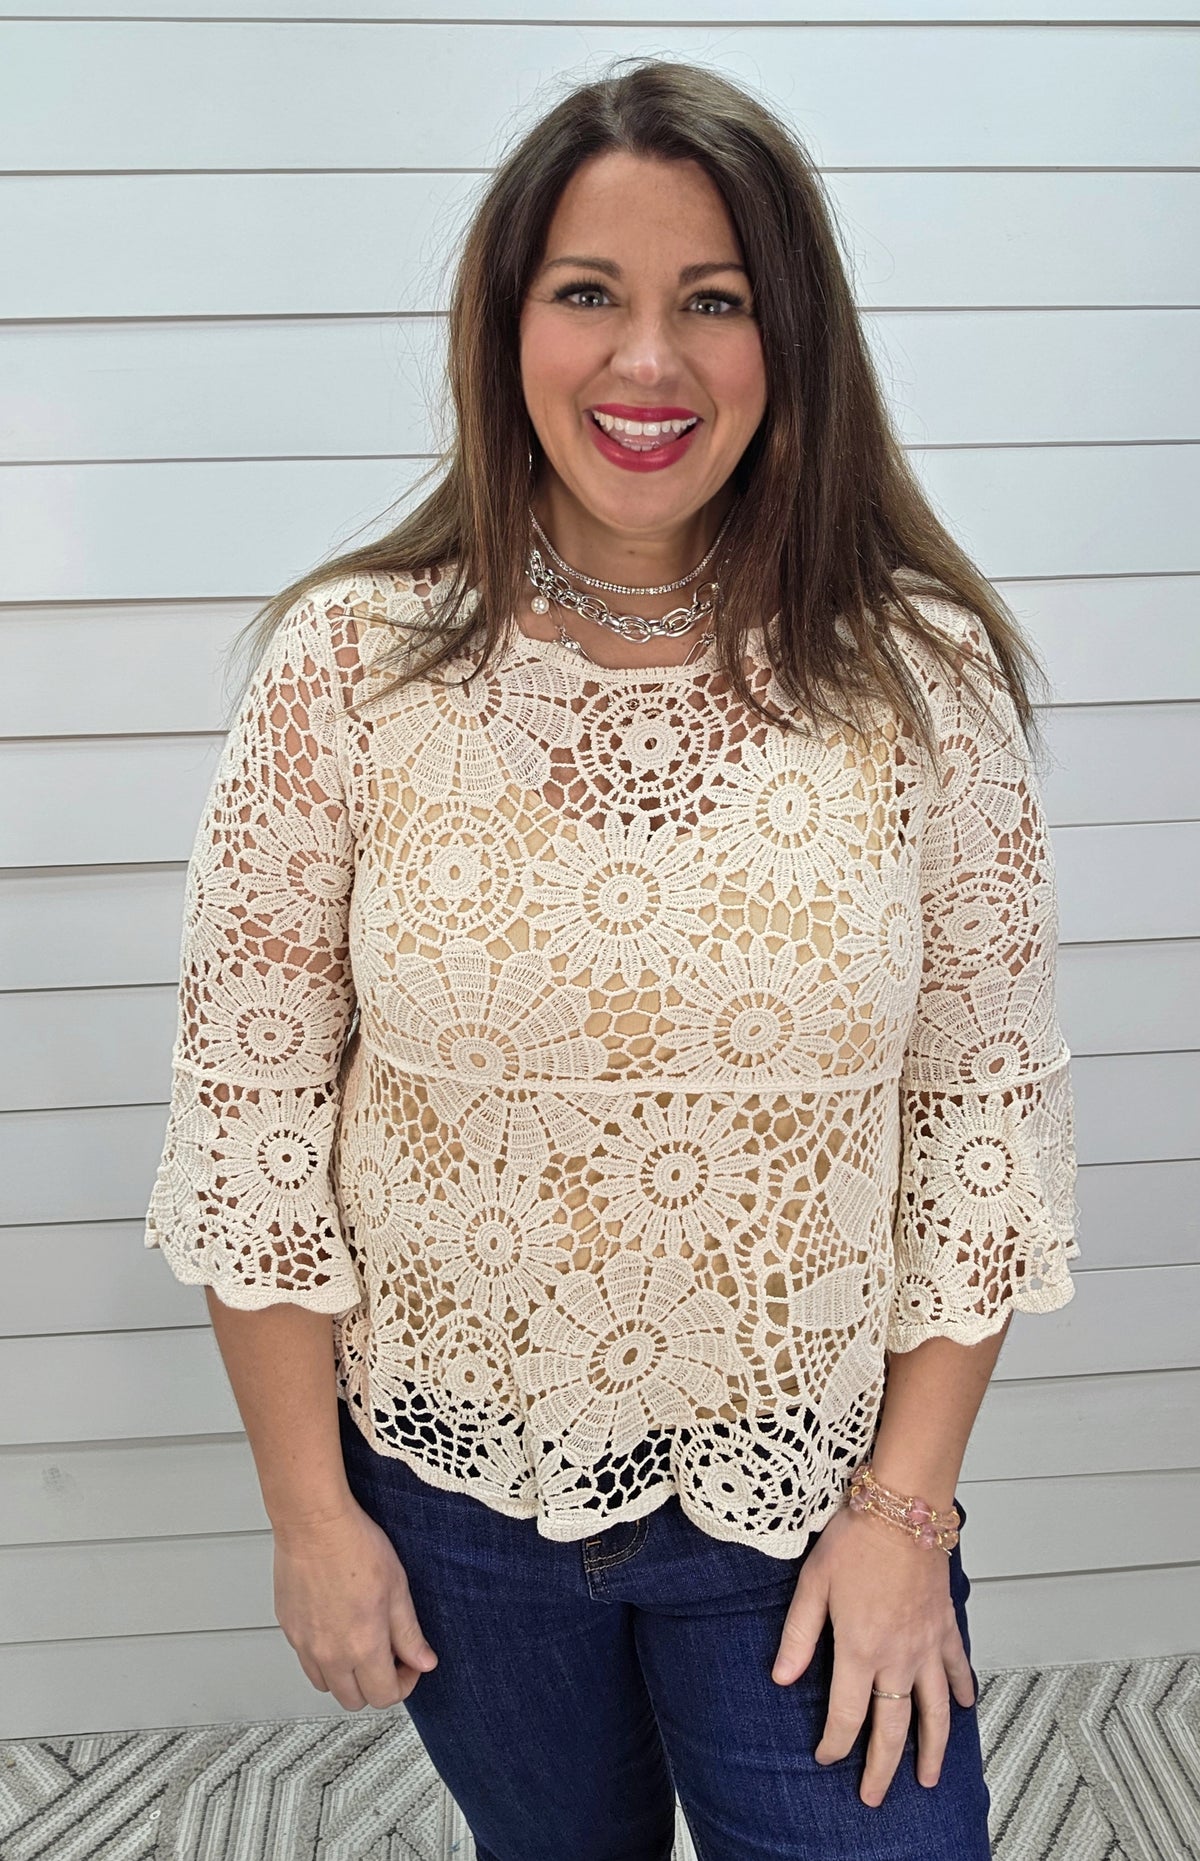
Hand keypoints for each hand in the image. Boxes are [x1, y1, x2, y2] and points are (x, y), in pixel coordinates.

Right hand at [273, 1500, 438, 1710]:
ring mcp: (304, 1644)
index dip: (404, 1684)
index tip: (409, 1663)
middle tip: (387, 1654)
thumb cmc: (355, 1546)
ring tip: (360, 1642)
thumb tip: (424, 1662)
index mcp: (362, 1647)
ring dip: (347, 1675)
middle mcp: (329, 1654)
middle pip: (353, 1700)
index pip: (384, 1696)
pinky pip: (307, 1660)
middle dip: (375, 1684)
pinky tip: (336, 1627)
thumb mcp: (398, 1588)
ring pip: (326, 1685)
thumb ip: (410, 1633)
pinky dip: (323, 1657)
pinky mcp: (289, 1629)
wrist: (314, 1524)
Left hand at [770, 1503, 975, 1807]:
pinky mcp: (945, 1627)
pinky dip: (962, 1691)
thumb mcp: (813, 1583)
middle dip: (882, 1769)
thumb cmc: (856, 1538)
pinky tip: (962, 1707)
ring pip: (933, 1712)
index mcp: (858, 1649)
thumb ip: (798, 1635)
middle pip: (892, 1728)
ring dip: (932, 1749)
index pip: (846, 1715)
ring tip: (929, 1778)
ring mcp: (926, 1646)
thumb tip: (780, 1678)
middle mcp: (897, 1657)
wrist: (903, 1507)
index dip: (834, 1744)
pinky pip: (957, 1668)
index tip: (825, 1758)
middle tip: (875, 1797)